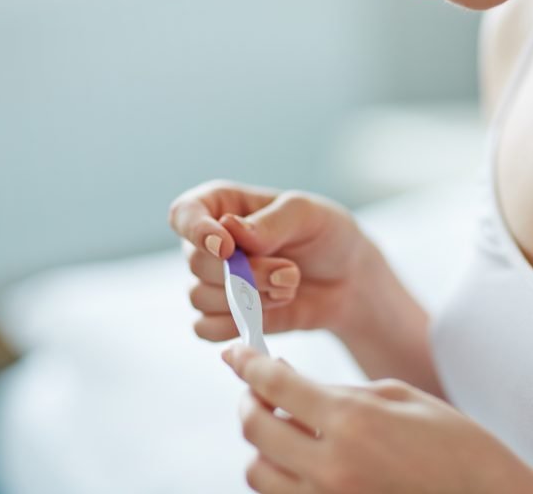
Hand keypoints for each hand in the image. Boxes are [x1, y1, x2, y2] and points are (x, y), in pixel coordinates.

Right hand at [168, 180, 377, 340]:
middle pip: (196, 263)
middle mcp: (208, 242)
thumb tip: (230, 230)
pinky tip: (271, 311)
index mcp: (221, 204)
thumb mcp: (308, 215)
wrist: (348, 280)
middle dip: (245, 274)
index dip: (196, 231)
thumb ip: (271, 222)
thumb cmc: (327, 235)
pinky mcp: (223, 315)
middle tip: (289, 272)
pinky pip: (205, 328)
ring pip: (199, 298)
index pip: (184, 213)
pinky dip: (236, 325)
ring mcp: (213, 280)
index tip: (226, 247)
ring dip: (248, 300)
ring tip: (289, 287)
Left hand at [223, 345, 532, 493]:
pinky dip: (279, 476)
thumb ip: (342, 393)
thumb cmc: (457, 445)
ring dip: (261, 444)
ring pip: (257, 473)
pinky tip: (301, 458)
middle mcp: (331, 466)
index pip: (275, 385)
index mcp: (352, 421)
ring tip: (283, 426)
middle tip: (260, 388)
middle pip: (254, 430)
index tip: (236, 352)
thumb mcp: (401, 398)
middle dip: (248, 402)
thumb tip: (295, 388)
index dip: (247, 363)